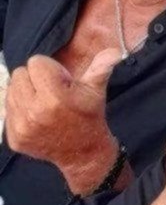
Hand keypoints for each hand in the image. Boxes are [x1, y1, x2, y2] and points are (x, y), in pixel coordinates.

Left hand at [5, 49, 120, 190]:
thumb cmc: (89, 116)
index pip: (35, 62)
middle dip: (35, 79)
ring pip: (11, 90)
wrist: (83, 153)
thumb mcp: (96, 90)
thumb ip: (102, 67)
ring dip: (25, 93)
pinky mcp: (14, 138)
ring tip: (42, 103)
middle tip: (51, 92)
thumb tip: (115, 51)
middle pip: (19, 74)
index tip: (61, 82)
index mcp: (54, 97)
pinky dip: (20, 110)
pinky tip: (36, 117)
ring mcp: (21, 127)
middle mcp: (34, 112)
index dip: (50, 69)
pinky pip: (7, 110)